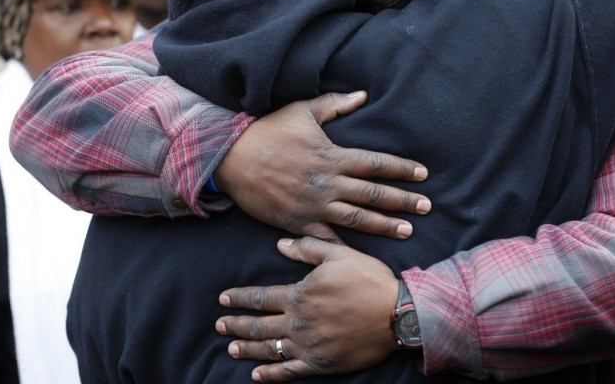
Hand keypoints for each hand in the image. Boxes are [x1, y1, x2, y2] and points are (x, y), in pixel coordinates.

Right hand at [214, 91, 430, 243]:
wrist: (230, 156)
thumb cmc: (268, 130)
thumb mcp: (303, 110)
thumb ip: (335, 104)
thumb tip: (364, 95)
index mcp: (333, 155)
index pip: (376, 163)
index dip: (402, 169)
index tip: (422, 174)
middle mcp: (328, 182)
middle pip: (373, 193)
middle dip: (403, 201)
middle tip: (427, 206)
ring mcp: (313, 204)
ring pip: (357, 218)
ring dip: (384, 226)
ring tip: (407, 231)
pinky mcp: (297, 221)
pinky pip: (325, 239)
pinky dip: (344, 249)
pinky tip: (363, 258)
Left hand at [216, 237, 399, 381]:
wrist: (395, 313)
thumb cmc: (368, 279)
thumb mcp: (338, 254)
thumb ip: (307, 249)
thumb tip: (279, 244)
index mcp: (300, 294)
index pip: (261, 297)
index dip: (240, 298)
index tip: (223, 298)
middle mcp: (298, 322)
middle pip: (258, 325)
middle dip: (236, 325)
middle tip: (219, 326)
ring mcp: (308, 345)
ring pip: (269, 349)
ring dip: (247, 349)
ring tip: (231, 348)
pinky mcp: (321, 364)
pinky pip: (289, 372)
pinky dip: (270, 375)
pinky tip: (257, 376)